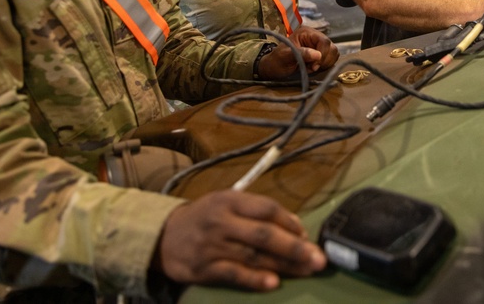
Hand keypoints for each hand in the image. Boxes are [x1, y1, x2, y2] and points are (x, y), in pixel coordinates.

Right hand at [155, 190, 325, 290]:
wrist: (163, 237)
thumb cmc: (205, 218)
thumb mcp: (226, 203)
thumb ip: (257, 211)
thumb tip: (295, 227)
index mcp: (229, 200)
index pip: (266, 208)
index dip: (290, 222)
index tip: (307, 235)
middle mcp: (222, 221)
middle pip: (264, 234)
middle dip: (295, 247)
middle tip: (319, 259)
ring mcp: (212, 246)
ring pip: (254, 256)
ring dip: (284, 265)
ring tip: (307, 271)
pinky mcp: (204, 269)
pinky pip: (234, 274)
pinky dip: (255, 279)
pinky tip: (274, 283)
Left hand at [258, 26, 339, 78]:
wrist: (273, 67)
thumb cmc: (277, 61)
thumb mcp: (286, 56)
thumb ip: (301, 54)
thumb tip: (318, 55)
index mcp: (306, 33)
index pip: (324, 41)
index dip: (322, 55)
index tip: (314, 66)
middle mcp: (315, 37)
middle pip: (331, 47)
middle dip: (324, 60)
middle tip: (311, 67)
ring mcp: (318, 45)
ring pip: (333, 53)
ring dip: (324, 63)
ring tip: (311, 67)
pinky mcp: (320, 54)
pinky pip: (330, 59)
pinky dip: (324, 65)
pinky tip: (313, 67)